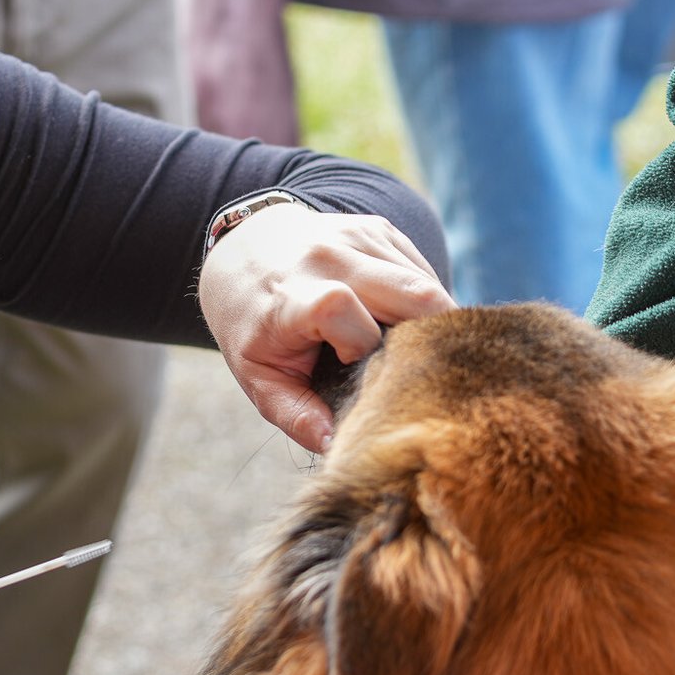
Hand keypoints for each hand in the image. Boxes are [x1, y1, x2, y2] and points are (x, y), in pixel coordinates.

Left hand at [199, 203, 453, 451]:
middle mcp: (327, 256)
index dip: (361, 346)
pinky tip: (400, 323)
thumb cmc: (252, 322)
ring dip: (430, 326)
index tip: (354, 367)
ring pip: (427, 286)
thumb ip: (294, 414)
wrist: (245, 248)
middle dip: (429, 344)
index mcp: (290, 295)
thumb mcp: (257, 375)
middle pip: (413, 297)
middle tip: (413, 374)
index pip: (340, 308)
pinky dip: (424, 306)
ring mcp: (358, 236)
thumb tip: (337, 445)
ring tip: (404, 351)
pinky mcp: (380, 228)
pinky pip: (423, 272)